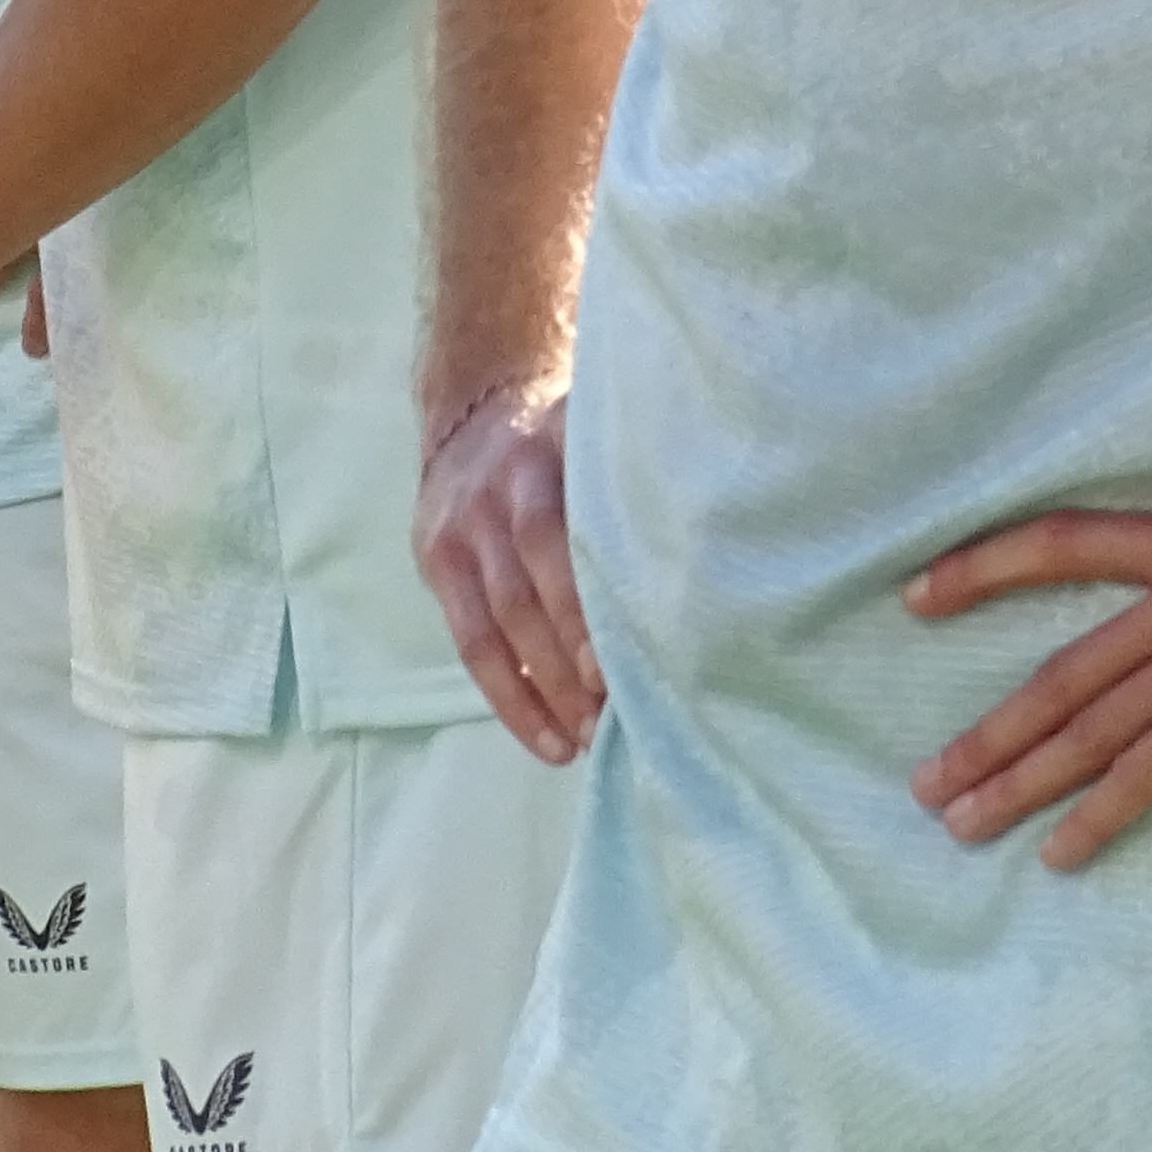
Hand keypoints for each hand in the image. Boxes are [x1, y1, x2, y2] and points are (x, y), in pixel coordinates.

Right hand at [416, 383, 600, 760]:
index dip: (585, 603)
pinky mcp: (438, 561)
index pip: (560, 535)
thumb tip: (713, 549)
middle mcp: (500, 491)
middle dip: (570, 660)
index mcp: (550, 453)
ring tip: (587, 742)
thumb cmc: (571, 440)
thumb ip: (637, 477)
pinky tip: (549, 740)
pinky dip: (511, 700)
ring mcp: (463, 529)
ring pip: (498, 627)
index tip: (628, 657)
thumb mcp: (601, 432)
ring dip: (544, 693)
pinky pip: (470, 645)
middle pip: (527, 589)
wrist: (478, 409)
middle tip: (616, 715)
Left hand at [905, 486, 1151, 869]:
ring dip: (1016, 780)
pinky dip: (1095, 815)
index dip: (984, 567)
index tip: (918, 595)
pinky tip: (1057, 852)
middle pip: (1060, 671)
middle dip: (989, 733)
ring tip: (959, 821)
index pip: (1066, 542)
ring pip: (1086, 725)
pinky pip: (1145, 770)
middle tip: (929, 780)